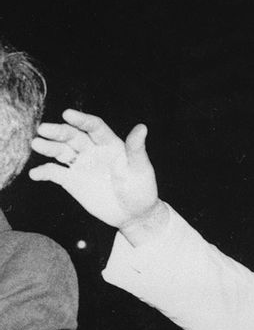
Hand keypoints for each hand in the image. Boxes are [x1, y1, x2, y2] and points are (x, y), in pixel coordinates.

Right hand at [29, 109, 160, 229]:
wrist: (133, 214)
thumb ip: (136, 149)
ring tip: (36, 144)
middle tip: (43, 129)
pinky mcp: (72, 181)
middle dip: (59, 132)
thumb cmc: (142, 189)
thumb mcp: (141, 169)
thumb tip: (142, 127)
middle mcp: (93, 151)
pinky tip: (35, 174)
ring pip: (61, 151)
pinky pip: (55, 173)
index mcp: (110, 144)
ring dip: (48, 147)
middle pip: (73, 136)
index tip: (67, 114)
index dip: (81, 120)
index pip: (94, 127)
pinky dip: (44, 172)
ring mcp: (81, 164)